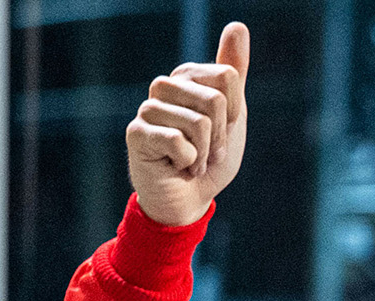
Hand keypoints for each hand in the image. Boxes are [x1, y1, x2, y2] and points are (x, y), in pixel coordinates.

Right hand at [126, 21, 249, 226]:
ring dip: (204, 153)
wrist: (189, 200)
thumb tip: (237, 26)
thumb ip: (234, 72)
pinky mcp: (136, 133)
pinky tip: (177, 167)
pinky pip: (178, 141)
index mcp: (188, 76)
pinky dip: (187, 162)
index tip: (222, 132)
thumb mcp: (231, 115)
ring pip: (199, 123)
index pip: (228, 77)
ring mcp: (148, 108)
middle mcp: (165, 86)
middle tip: (207, 154)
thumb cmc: (209, 159)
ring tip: (191, 162)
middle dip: (220, 138)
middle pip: (214, 100)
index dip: (233, 114)